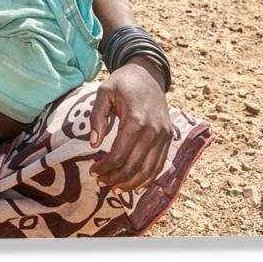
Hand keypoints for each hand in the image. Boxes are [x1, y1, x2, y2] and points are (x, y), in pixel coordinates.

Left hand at [89, 57, 171, 191]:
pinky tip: (136, 185)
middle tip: (100, 181)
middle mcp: (153, 132)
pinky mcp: (169, 137)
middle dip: (115, 178)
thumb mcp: (103, 92)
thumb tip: (93, 144)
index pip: (119, 154)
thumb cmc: (122, 82)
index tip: (92, 171)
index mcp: (135, 121)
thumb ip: (97, 117)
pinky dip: (149, 178)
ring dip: (132, 183)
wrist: (148, 73)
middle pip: (134, 167)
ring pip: (149, 170)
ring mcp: (164, 136)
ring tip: (115, 188)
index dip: (105, 167)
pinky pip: (160, 164)